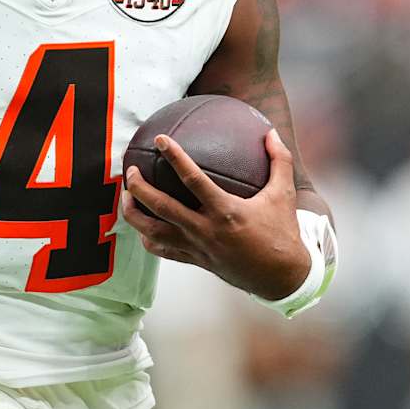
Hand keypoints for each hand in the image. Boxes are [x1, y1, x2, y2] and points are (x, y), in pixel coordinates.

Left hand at [120, 128, 308, 297]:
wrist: (281, 277)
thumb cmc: (282, 233)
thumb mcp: (283, 194)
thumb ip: (279, 160)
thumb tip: (271, 132)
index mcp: (226, 211)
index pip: (193, 180)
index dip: (175, 158)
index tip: (160, 140)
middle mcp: (206, 230)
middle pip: (162, 207)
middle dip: (139, 188)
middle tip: (130, 170)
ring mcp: (197, 248)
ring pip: (154, 232)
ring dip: (134, 214)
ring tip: (125, 196)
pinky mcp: (195, 261)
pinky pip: (163, 251)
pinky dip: (148, 238)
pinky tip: (143, 226)